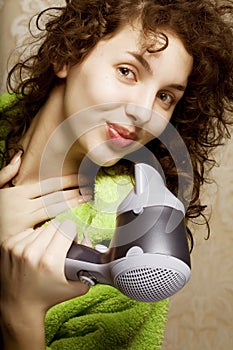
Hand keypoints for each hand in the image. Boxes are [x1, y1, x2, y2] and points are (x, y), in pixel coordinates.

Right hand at [0, 154, 92, 241]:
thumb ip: (6, 174)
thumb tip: (19, 157)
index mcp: (18, 193)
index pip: (48, 185)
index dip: (66, 181)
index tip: (81, 178)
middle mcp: (23, 206)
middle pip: (54, 198)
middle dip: (74, 193)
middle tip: (90, 190)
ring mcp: (25, 222)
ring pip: (53, 211)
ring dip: (71, 206)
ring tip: (85, 201)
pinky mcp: (25, 237)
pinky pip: (47, 228)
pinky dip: (61, 222)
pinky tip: (73, 219)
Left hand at [0, 220, 88, 349]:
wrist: (18, 307)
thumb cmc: (47, 297)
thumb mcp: (77, 287)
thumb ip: (89, 266)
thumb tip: (87, 239)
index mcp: (50, 260)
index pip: (67, 227)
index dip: (72, 233)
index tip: (70, 242)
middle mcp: (32, 252)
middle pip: (55, 225)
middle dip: (60, 234)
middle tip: (59, 247)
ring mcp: (17, 248)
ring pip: (40, 228)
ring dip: (45, 237)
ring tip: (44, 251)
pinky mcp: (6, 246)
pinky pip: (26, 232)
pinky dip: (31, 239)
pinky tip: (32, 251)